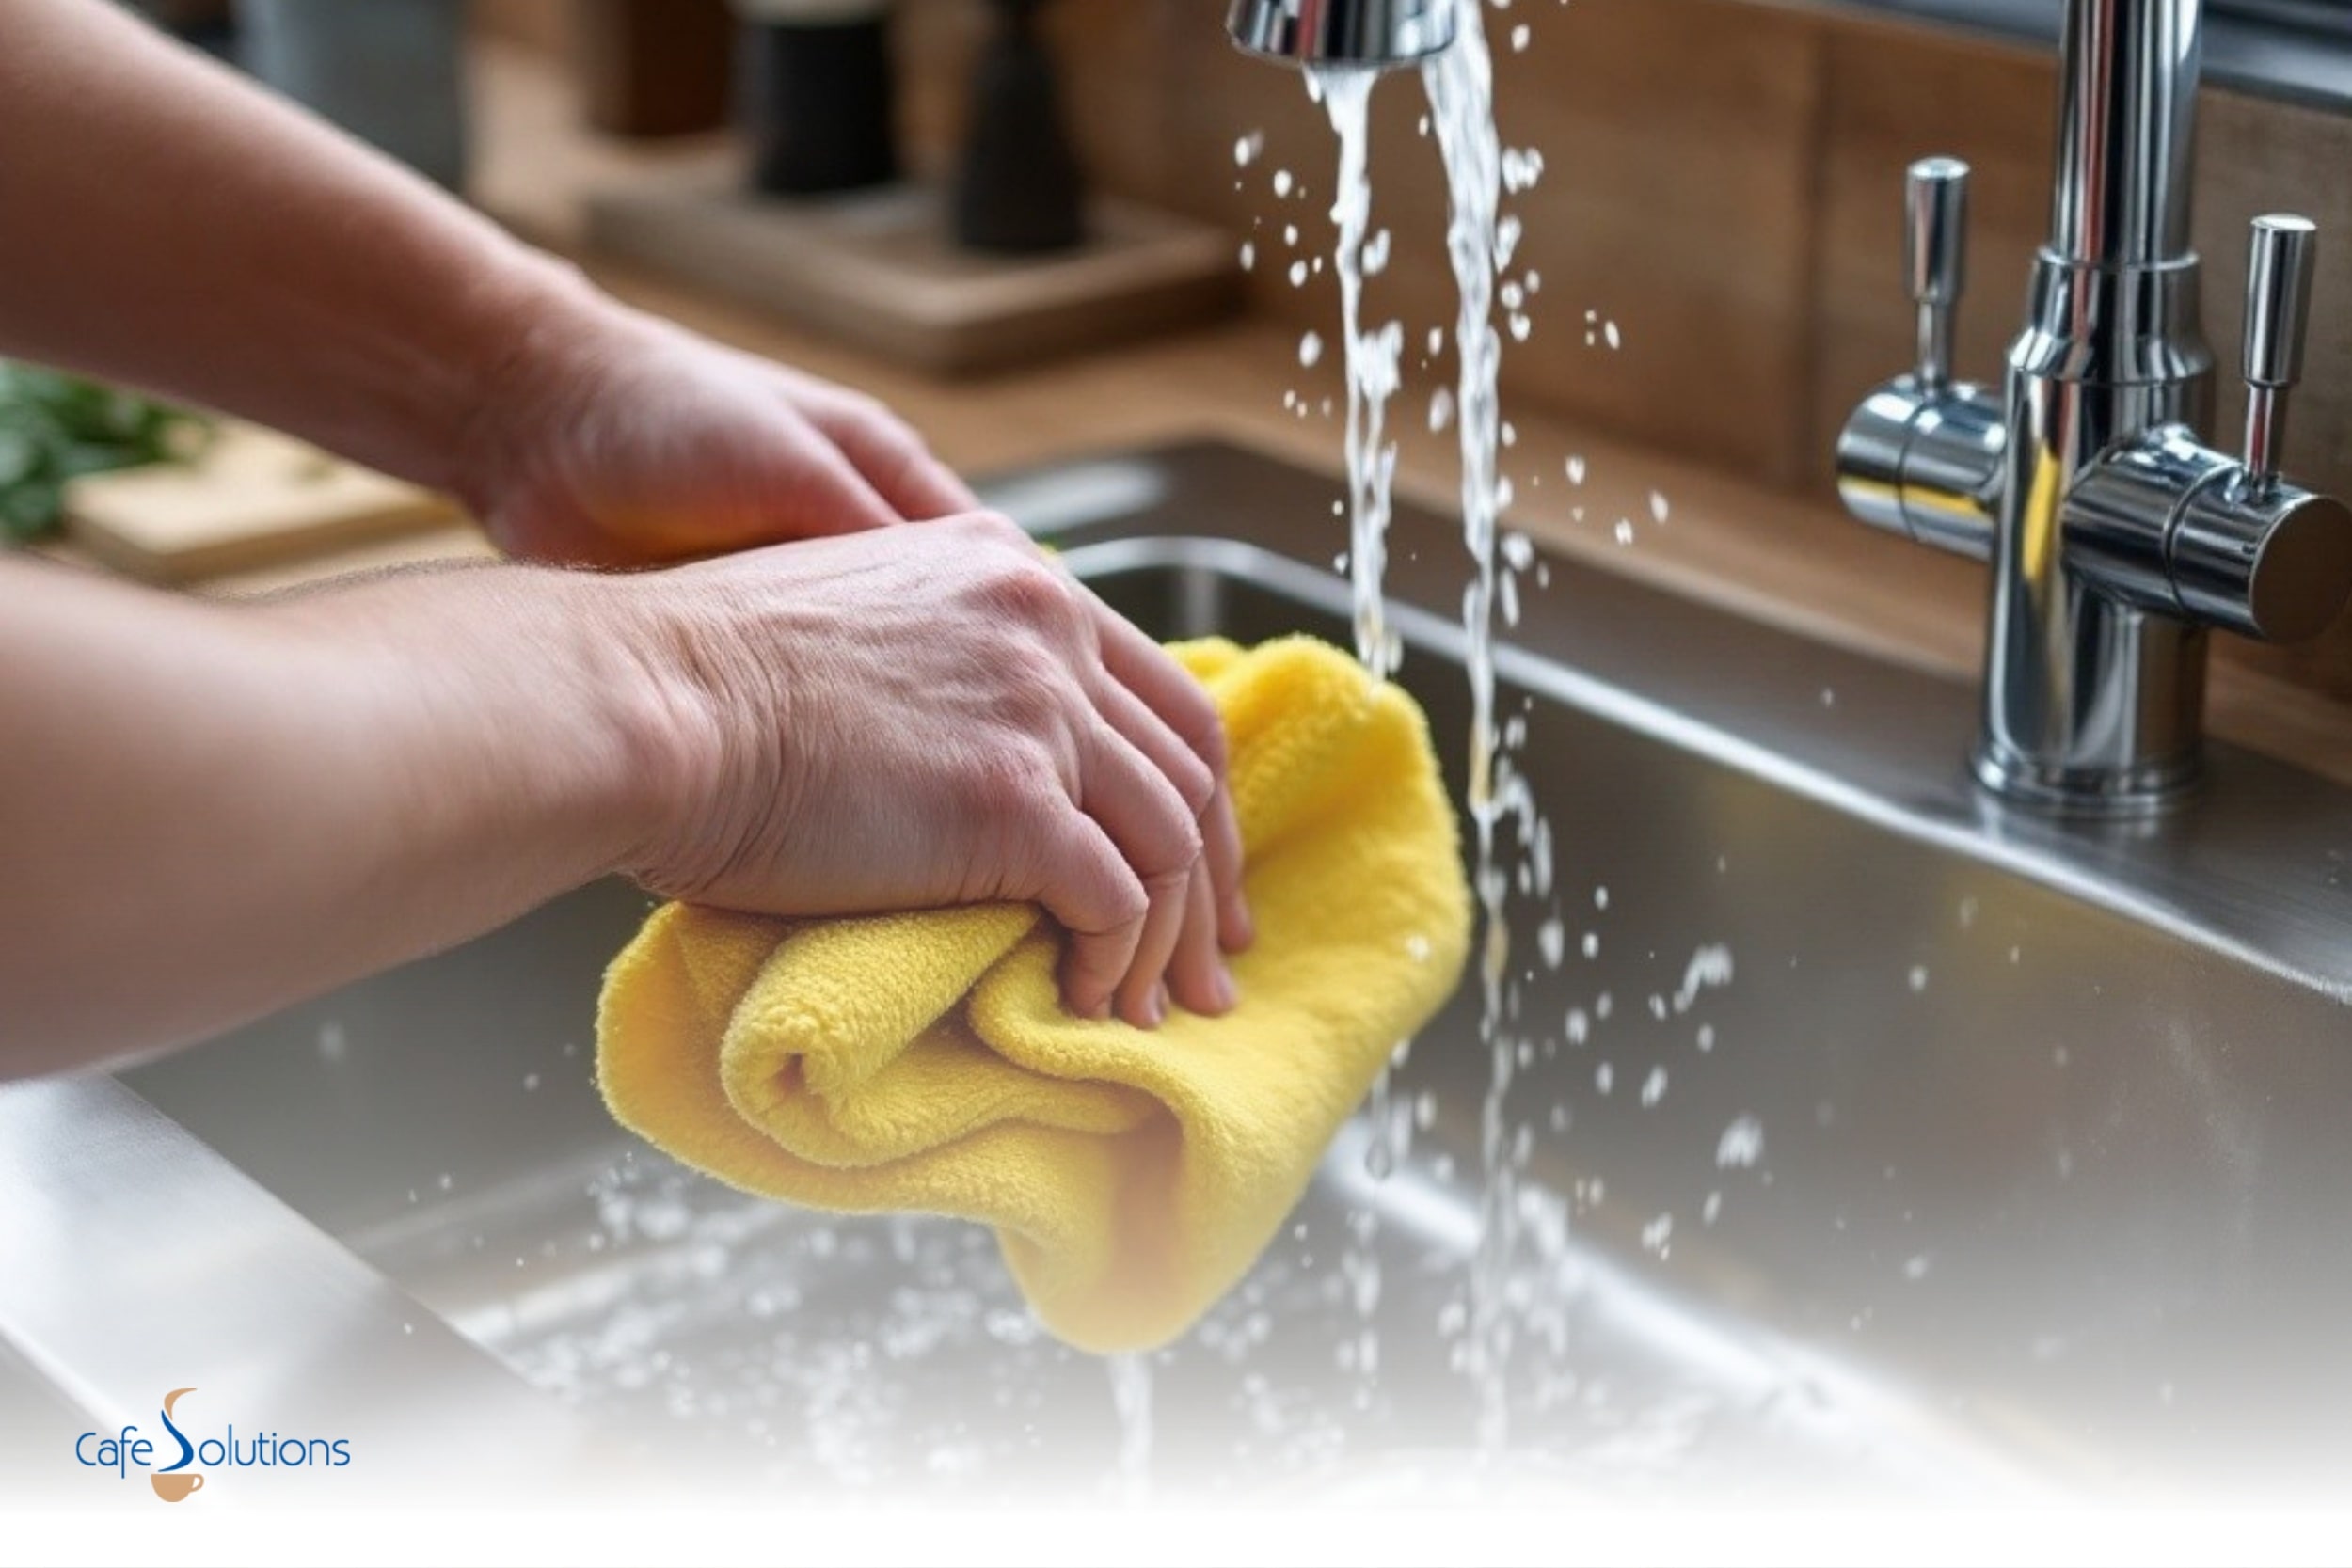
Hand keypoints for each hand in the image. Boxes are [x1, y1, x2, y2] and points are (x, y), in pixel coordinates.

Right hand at [467, 298, 1250, 971]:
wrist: (643, 701)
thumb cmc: (697, 681)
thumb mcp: (850, 625)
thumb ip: (936, 663)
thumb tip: (961, 760)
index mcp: (1013, 578)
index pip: (1161, 693)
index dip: (1196, 793)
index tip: (1198, 870)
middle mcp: (1047, 628)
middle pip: (1189, 768)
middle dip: (1210, 881)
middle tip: (1211, 965)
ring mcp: (1037, 711)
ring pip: (1169, 843)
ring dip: (1168, 942)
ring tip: (1155, 1012)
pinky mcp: (1014, 802)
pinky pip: (1114, 901)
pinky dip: (1115, 964)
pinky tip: (1086, 1005)